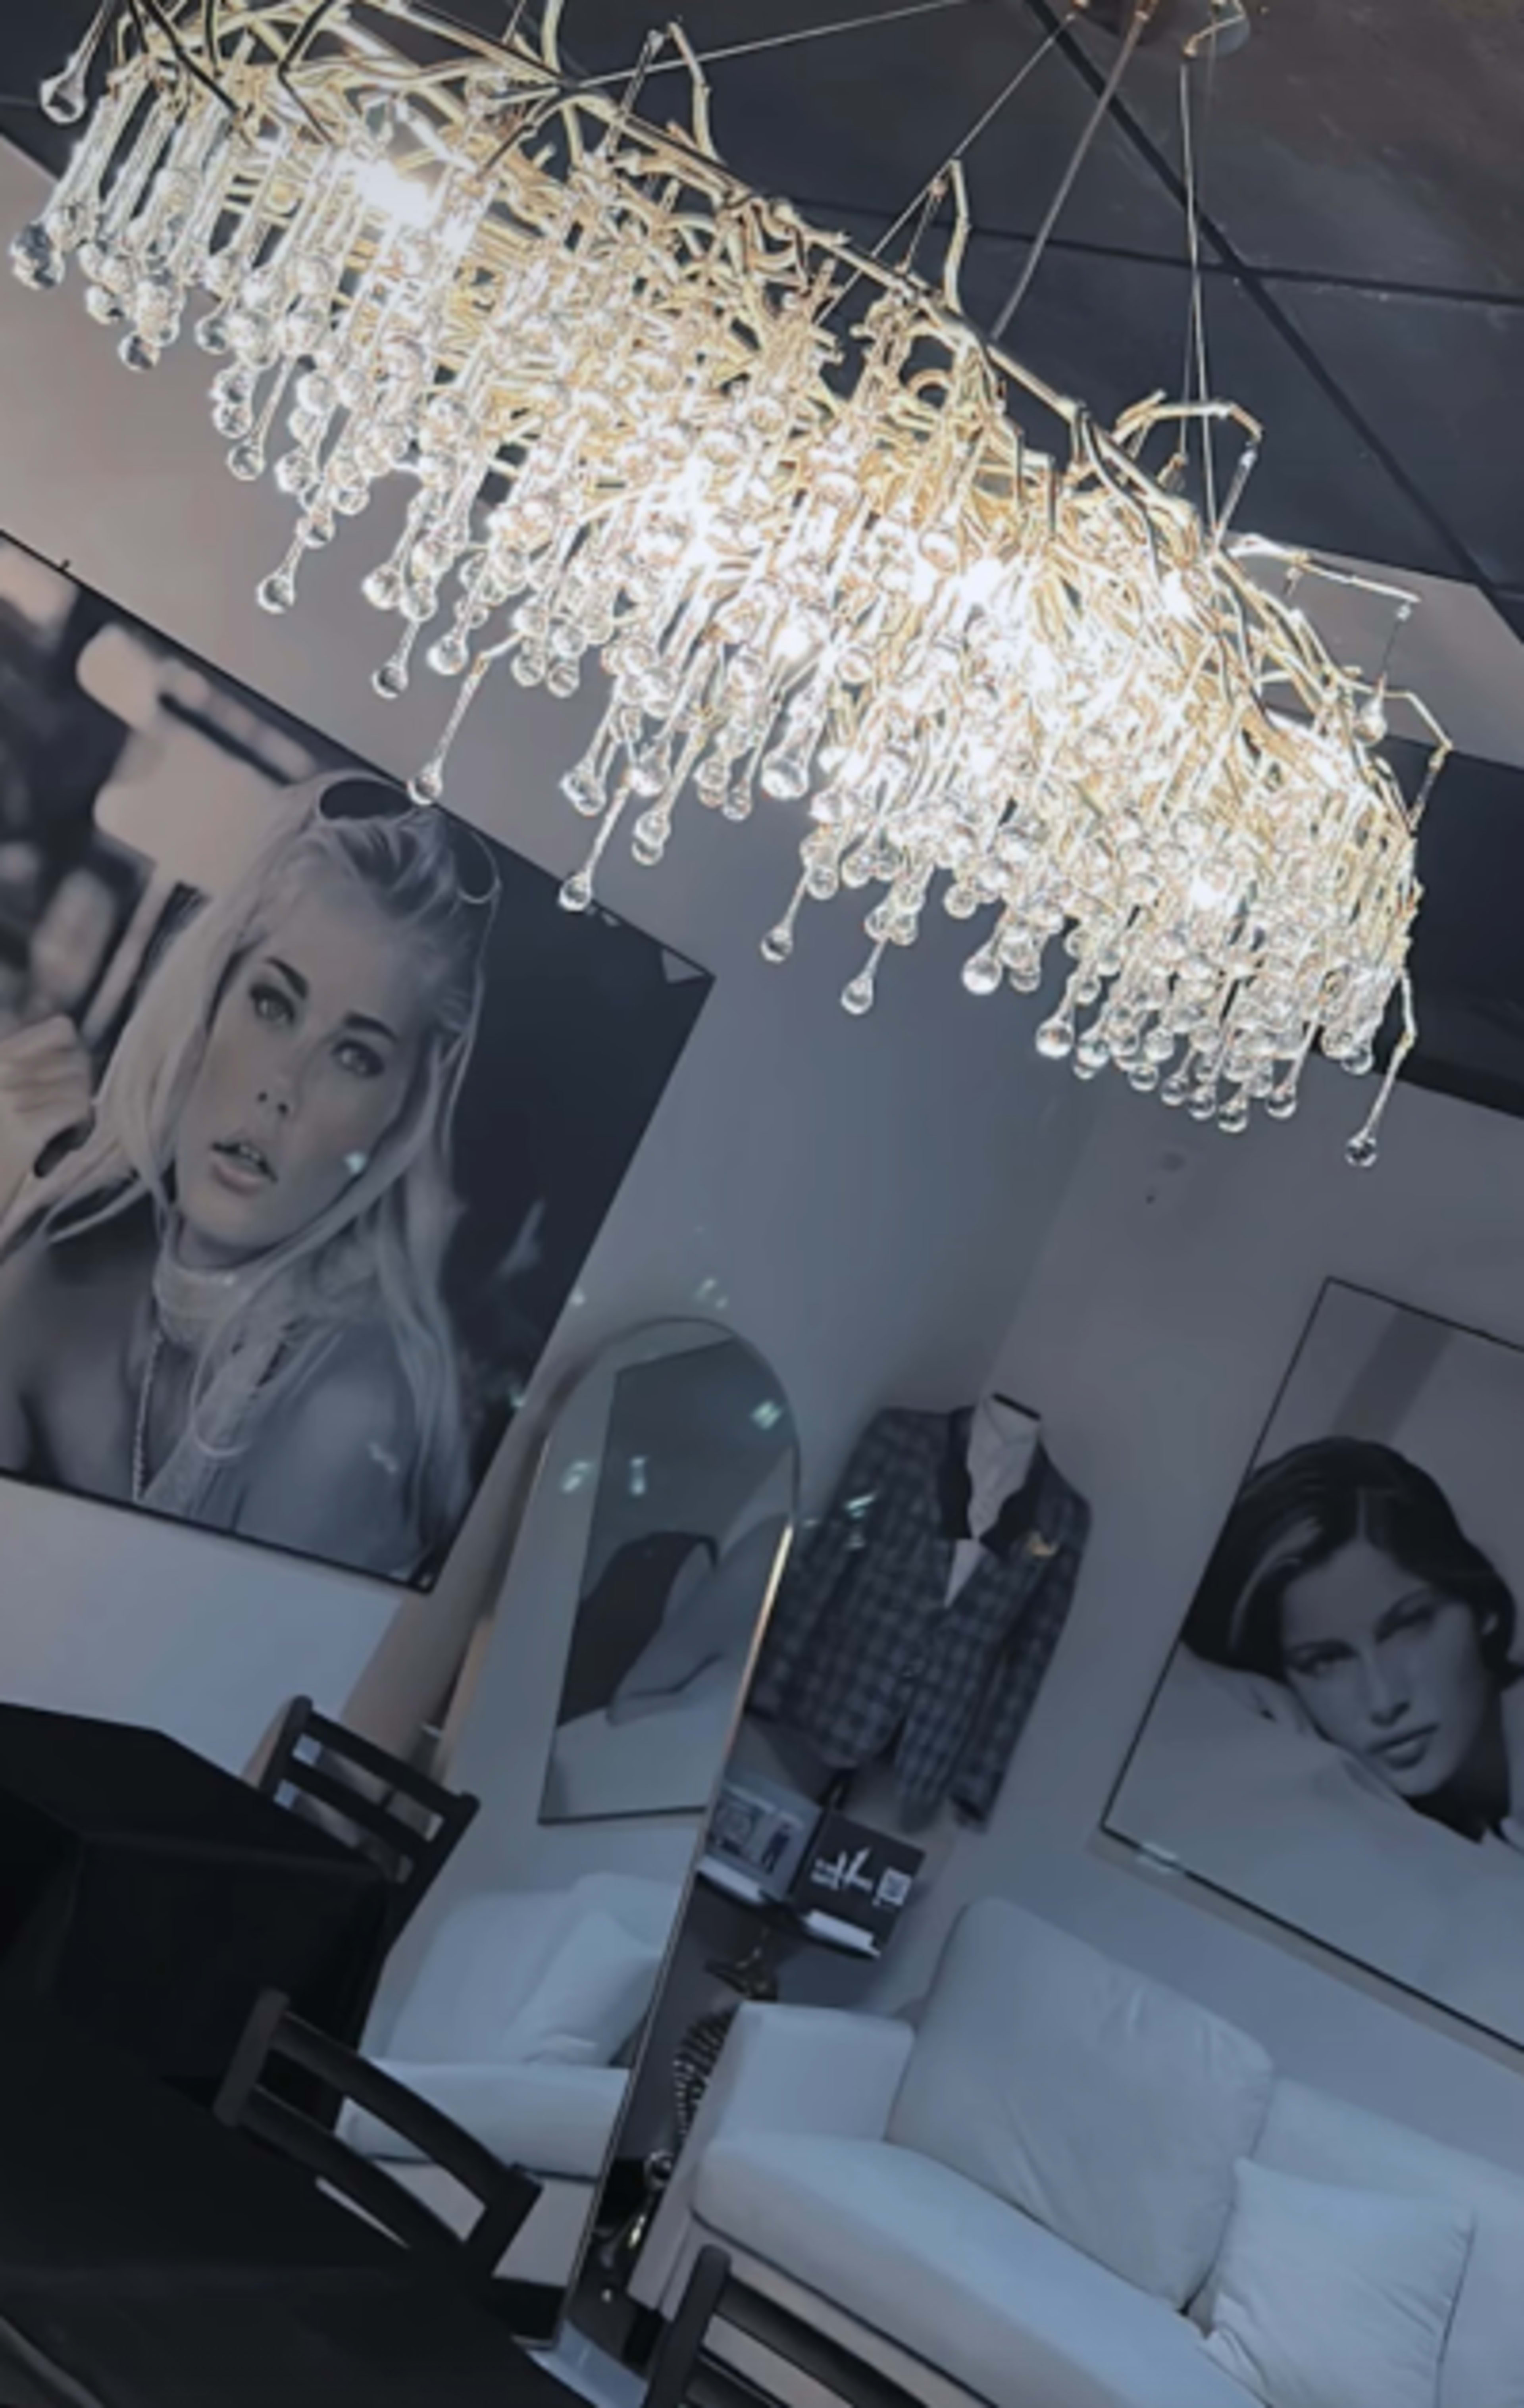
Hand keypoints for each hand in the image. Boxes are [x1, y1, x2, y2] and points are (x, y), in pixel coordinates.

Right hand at [0, 1016, 94, 1212]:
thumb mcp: (6, 1101)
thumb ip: (29, 1075)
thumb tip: (79, 1058)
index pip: (62, 1030)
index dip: (74, 1060)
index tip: (62, 1090)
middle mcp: (1, 1069)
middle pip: (78, 1062)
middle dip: (78, 1094)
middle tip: (58, 1125)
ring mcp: (10, 1096)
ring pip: (81, 1088)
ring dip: (76, 1118)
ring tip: (50, 1143)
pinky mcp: (23, 1128)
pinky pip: (79, 1110)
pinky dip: (76, 1133)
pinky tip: (49, 1155)